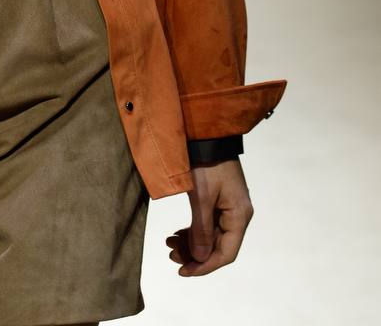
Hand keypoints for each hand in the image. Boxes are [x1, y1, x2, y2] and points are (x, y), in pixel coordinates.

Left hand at [165, 158, 253, 276]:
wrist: (205, 135)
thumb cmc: (205, 163)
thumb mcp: (201, 197)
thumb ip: (201, 229)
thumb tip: (200, 258)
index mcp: (239, 215)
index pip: (226, 253)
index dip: (205, 266)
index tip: (183, 271)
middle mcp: (238, 214)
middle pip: (218, 246)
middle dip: (194, 254)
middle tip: (171, 256)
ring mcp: (229, 207)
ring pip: (211, 236)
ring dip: (191, 243)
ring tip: (169, 245)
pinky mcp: (220, 200)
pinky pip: (208, 224)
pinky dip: (193, 230)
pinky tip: (177, 234)